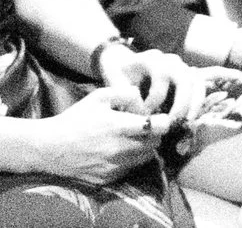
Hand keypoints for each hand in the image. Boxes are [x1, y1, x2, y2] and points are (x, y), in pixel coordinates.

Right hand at [30, 86, 160, 185]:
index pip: (159, 127)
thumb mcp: (99, 97)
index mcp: (120, 127)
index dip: (163, 121)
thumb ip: (127, 93)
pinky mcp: (107, 179)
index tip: (157, 117)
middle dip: (154, 134)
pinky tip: (117, 151)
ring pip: (145, 158)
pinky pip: (129, 169)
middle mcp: (119, 149)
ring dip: (143, 148)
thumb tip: (145, 102)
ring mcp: (113, 166)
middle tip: (143, 128)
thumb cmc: (74, 118)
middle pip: (155, 143)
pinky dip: (129, 161)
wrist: (47, 148)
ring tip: (130, 139)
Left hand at [92, 41, 208, 125]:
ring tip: (186, 122)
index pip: (160, 78)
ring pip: (197, 82)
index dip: (154, 99)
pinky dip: (198, 101)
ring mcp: (181, 66)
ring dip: (194, 103)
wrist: (123, 59)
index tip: (144, 114)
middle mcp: (170, 60)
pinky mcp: (187, 74)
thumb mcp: (115, 81)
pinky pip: (199, 86)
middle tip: (172, 122)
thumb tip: (140, 115)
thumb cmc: (119, 73)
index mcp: (151, 59)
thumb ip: (125, 95)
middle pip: (184, 79)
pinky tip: (191, 117)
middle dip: (181, 103)